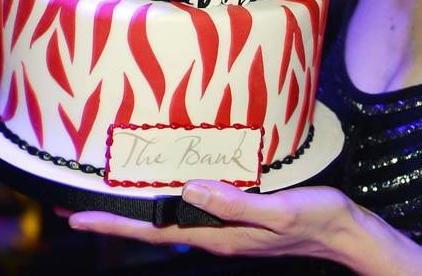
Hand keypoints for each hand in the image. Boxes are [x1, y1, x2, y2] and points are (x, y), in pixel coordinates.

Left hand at [67, 182, 357, 262]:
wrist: (343, 231)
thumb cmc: (315, 218)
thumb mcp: (277, 211)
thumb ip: (234, 204)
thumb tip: (188, 189)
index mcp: (219, 235)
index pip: (156, 229)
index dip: (117, 223)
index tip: (79, 217)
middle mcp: (215, 234)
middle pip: (156, 225)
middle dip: (116, 217)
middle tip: (78, 206)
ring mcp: (226, 227)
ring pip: (172, 215)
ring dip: (140, 207)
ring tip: (112, 194)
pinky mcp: (238, 216)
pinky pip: (194, 207)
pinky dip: (169, 197)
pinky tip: (167, 186)